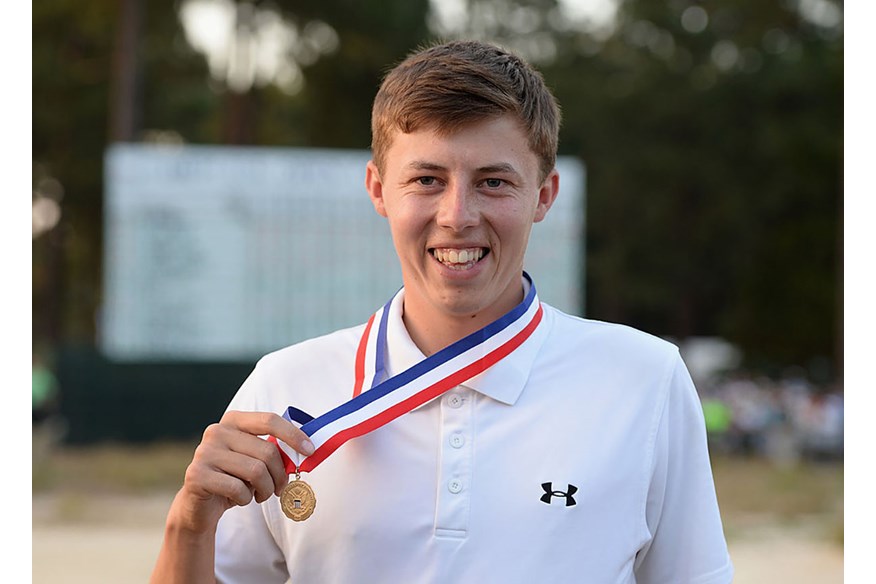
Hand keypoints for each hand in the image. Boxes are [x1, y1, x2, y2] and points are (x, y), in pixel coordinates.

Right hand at [169, 410, 314, 534]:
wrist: (199, 505)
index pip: (269, 420)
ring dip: (265, 489)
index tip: (310, 451)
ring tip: (260, 495)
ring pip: (256, 471)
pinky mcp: (197, 475)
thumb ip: (274, 451)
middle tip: (279, 489)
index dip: (293, 435)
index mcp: (233, 420)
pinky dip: (246, 499)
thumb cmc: (234, 478)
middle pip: (267, 451)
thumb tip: (307, 451)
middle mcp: (217, 431)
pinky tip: (239, 498)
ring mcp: (204, 452)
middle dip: (280, 475)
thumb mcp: (255, 460)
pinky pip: (238, 488)